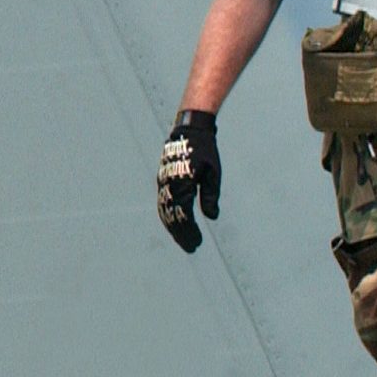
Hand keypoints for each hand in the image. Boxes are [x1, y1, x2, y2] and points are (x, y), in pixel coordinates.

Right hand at [157, 109, 220, 251]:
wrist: (189, 129)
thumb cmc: (205, 150)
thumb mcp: (213, 172)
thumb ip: (211, 195)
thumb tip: (212, 216)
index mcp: (182, 183)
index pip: (183, 215)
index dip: (190, 232)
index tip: (198, 243)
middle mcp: (168, 184)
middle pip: (172, 216)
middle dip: (181, 234)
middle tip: (191, 247)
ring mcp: (163, 182)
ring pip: (165, 210)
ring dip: (173, 227)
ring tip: (183, 240)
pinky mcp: (163, 179)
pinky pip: (163, 202)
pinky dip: (168, 216)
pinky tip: (175, 223)